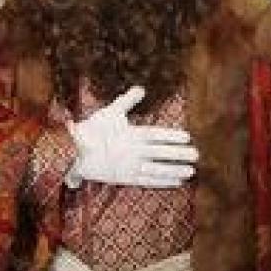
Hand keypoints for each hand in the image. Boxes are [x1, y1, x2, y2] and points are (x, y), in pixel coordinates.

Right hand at [67, 86, 197, 188]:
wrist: (74, 151)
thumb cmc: (92, 129)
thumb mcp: (110, 112)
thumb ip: (128, 101)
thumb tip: (141, 88)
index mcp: (131, 134)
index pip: (156, 135)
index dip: (172, 136)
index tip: (187, 137)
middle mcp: (133, 151)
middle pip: (161, 153)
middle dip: (179, 154)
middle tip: (196, 155)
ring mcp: (130, 166)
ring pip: (157, 169)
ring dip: (175, 171)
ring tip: (190, 171)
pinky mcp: (126, 178)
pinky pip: (148, 181)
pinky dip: (162, 182)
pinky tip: (176, 182)